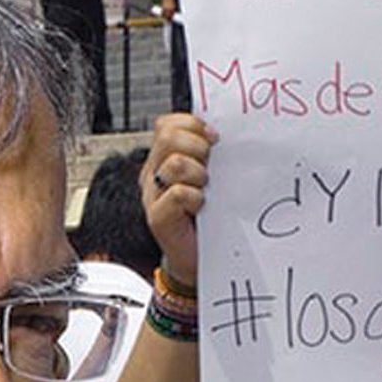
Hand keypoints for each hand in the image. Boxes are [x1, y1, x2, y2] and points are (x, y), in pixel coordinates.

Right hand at [142, 113, 217, 287]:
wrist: (202, 256)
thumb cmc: (209, 215)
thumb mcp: (211, 176)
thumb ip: (210, 153)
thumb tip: (229, 132)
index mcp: (164, 157)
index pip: (167, 124)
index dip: (193, 124)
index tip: (215, 137)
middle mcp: (154, 172)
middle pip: (167, 136)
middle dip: (197, 146)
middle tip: (210, 165)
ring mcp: (153, 195)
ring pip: (173, 163)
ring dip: (198, 174)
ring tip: (205, 189)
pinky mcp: (157, 217)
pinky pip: (177, 194)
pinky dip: (194, 198)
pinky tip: (200, 207)